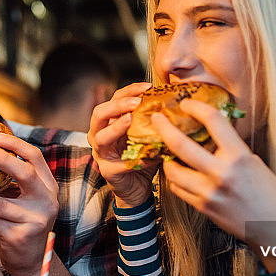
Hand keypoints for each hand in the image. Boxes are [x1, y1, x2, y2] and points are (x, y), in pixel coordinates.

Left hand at [0, 131, 58, 275]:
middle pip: (25, 173)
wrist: (32, 260)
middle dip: (0, 159)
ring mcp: (35, 219)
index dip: (16, 144)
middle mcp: (46, 201)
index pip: (36, 158)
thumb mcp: (26, 198)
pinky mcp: (19, 236)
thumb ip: (14, 179)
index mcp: (48, 186)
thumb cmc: (23, 222)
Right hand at [87, 82, 158, 207]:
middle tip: (137, 102)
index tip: (148, 86)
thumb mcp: (147, 135)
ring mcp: (101, 154)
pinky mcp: (108, 171)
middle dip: (117, 105)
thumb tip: (177, 103)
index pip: (114, 99)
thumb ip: (154, 121)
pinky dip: (135, 159)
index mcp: (109, 123)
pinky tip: (151, 155)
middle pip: (99, 113)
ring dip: (116, 127)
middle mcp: (100, 135)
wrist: (137, 188)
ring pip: (101, 137)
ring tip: (130, 119)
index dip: (129, 91)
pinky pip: (118, 163)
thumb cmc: (142, 157)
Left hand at [153, 99, 275, 264]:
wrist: (274, 226)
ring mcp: (210, 191)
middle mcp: (222, 172)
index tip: (187, 103)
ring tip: (167, 154)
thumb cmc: (268, 193)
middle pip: (181, 144)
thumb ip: (232, 148)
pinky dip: (175, 180)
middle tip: (157, 119)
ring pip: (173, 170)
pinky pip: (178, 189)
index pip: (214, 121)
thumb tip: (212, 132)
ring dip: (167, 159)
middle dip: (164, 128)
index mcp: (239, 156)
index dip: (197, 107)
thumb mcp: (254, 162)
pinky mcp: (203, 207)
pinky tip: (178, 175)